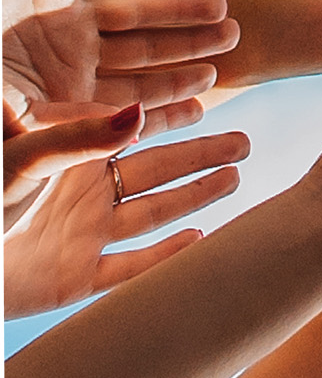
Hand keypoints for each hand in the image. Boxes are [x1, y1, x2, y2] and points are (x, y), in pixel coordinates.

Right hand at [3, 0, 233, 117]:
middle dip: (191, 46)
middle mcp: (72, 56)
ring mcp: (62, 18)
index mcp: (69, 95)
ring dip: (178, 9)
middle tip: (236, 38)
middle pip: (146, 52)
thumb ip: (79, 132)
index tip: (211, 94)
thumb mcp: (23, 127)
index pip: (136, 97)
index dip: (174, 96)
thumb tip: (135, 127)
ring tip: (222, 8)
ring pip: (135, 13)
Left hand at [4, 130, 247, 317]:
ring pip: (153, 215)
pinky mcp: (75, 281)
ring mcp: (80, 238)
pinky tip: (201, 240)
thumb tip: (138, 110)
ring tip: (234, 178)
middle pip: (155, 172)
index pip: (130, 133)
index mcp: (65, 161)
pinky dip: (167, 259)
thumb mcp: (19, 162)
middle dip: (199, 157)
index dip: (172, 116)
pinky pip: (132, 271)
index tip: (210, 96)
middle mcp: (79, 196)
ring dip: (195, 199)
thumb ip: (78, 139)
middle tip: (244, 143)